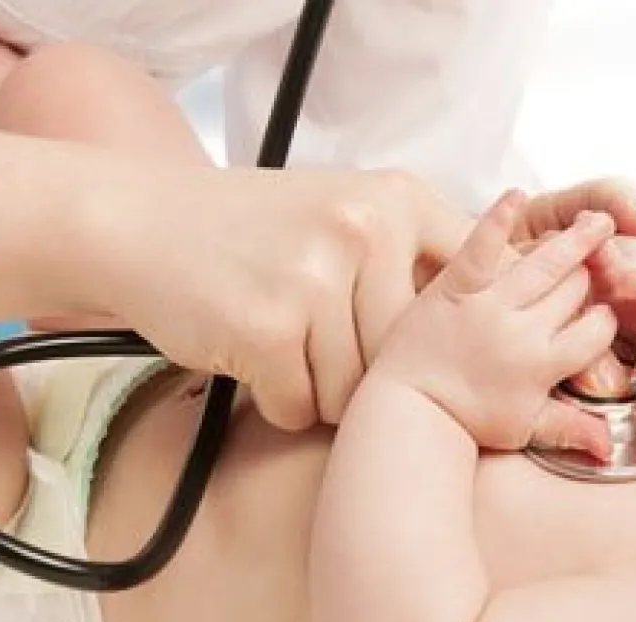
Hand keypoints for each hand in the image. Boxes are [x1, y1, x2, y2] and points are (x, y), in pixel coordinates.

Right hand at [81, 167, 475, 431]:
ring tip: (282, 342)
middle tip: (325, 349)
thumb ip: (415, 260)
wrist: (135, 224)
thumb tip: (500, 330)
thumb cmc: (250, 233)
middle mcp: (366, 229)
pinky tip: (249, 354)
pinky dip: (275, 399)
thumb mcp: (346, 215)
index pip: (475, 288)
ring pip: (355, 392)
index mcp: (398, 199)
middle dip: (369, 374)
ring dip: (317, 389)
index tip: (446, 365)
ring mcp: (317, 277)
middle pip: (409, 357)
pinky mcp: (268, 327)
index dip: (459, 339)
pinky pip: (300, 407)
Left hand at [374, 190, 620, 457]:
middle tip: (611, 254)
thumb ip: (573, 429)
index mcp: (544, 365)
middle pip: (576, 291)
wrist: (408, 414)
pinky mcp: (454, 288)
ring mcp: (489, 306)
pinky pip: (481, 247)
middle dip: (597, 273)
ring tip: (599, 220)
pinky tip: (517, 194)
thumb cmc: (466, 425)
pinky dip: (499, 220)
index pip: (597, 331)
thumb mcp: (525, 430)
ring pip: (545, 265)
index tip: (607, 311)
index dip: (607, 319)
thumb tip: (612, 450)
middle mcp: (522, 332)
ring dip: (576, 240)